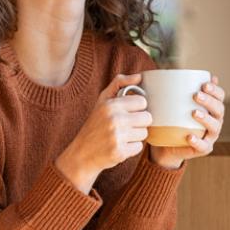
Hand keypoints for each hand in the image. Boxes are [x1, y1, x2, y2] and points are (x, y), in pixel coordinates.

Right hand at [55, 73, 151, 193]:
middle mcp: (114, 119)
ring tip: (121, 136)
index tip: (128, 112)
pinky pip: (139, 147)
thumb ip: (119, 84)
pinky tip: (119, 146)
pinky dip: (131, 148)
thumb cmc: (95, 124)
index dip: (137, 108)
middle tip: (126, 126)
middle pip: (147, 118)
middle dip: (139, 122)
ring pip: (144, 133)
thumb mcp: (102, 101)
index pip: (142, 102)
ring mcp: (117, 136)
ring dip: (135, 136)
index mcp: (111, 105)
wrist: (81, 154)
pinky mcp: (120, 152)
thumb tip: (139, 76)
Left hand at [149, 75, 225, 168]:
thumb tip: (174, 72)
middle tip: (196, 95)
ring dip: (206, 119)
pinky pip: (203, 146)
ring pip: (214, 127)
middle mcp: (215, 121)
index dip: (215, 90)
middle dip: (209, 101)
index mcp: (211, 108)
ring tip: (194, 113)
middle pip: (219, 110)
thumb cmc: (172, 120)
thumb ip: (176, 90)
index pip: (220, 97)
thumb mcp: (174, 104)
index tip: (204, 84)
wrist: (167, 144)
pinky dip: (197, 141)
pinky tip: (189, 136)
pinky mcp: (203, 149)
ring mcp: (210, 136)